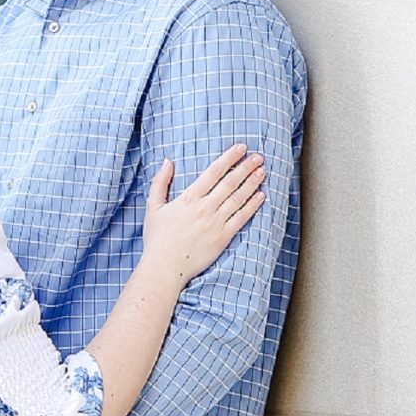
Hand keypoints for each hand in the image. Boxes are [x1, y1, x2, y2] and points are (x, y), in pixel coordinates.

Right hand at [142, 144, 265, 282]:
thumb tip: (167, 161)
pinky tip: (261, 196)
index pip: (213, 172)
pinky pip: (241, 218)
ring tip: (262, 171)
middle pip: (230, 182)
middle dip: (245, 167)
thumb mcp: (153, 207)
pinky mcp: (223, 238)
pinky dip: (252, 206)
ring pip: (238, 198)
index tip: (241, 148)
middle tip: (258, 156)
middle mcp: (205, 208)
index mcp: (189, 198)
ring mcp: (215, 223)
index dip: (229, 158)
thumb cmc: (157, 239)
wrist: (165, 267)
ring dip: (252, 183)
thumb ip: (160, 182)